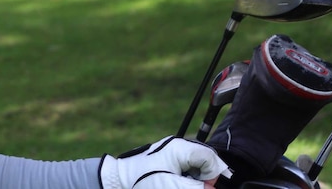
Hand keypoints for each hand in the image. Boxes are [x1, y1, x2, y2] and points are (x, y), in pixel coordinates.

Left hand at [98, 136, 231, 188]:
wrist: (118, 181)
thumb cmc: (141, 181)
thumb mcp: (172, 185)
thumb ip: (196, 187)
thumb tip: (212, 187)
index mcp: (180, 147)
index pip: (209, 157)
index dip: (212, 175)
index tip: (205, 187)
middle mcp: (177, 147)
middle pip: (204, 161)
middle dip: (203, 178)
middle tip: (190, 185)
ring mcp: (171, 153)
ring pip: (195, 167)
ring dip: (193, 179)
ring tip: (178, 184)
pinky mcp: (166, 161)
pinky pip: (185, 169)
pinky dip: (185, 178)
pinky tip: (174, 183)